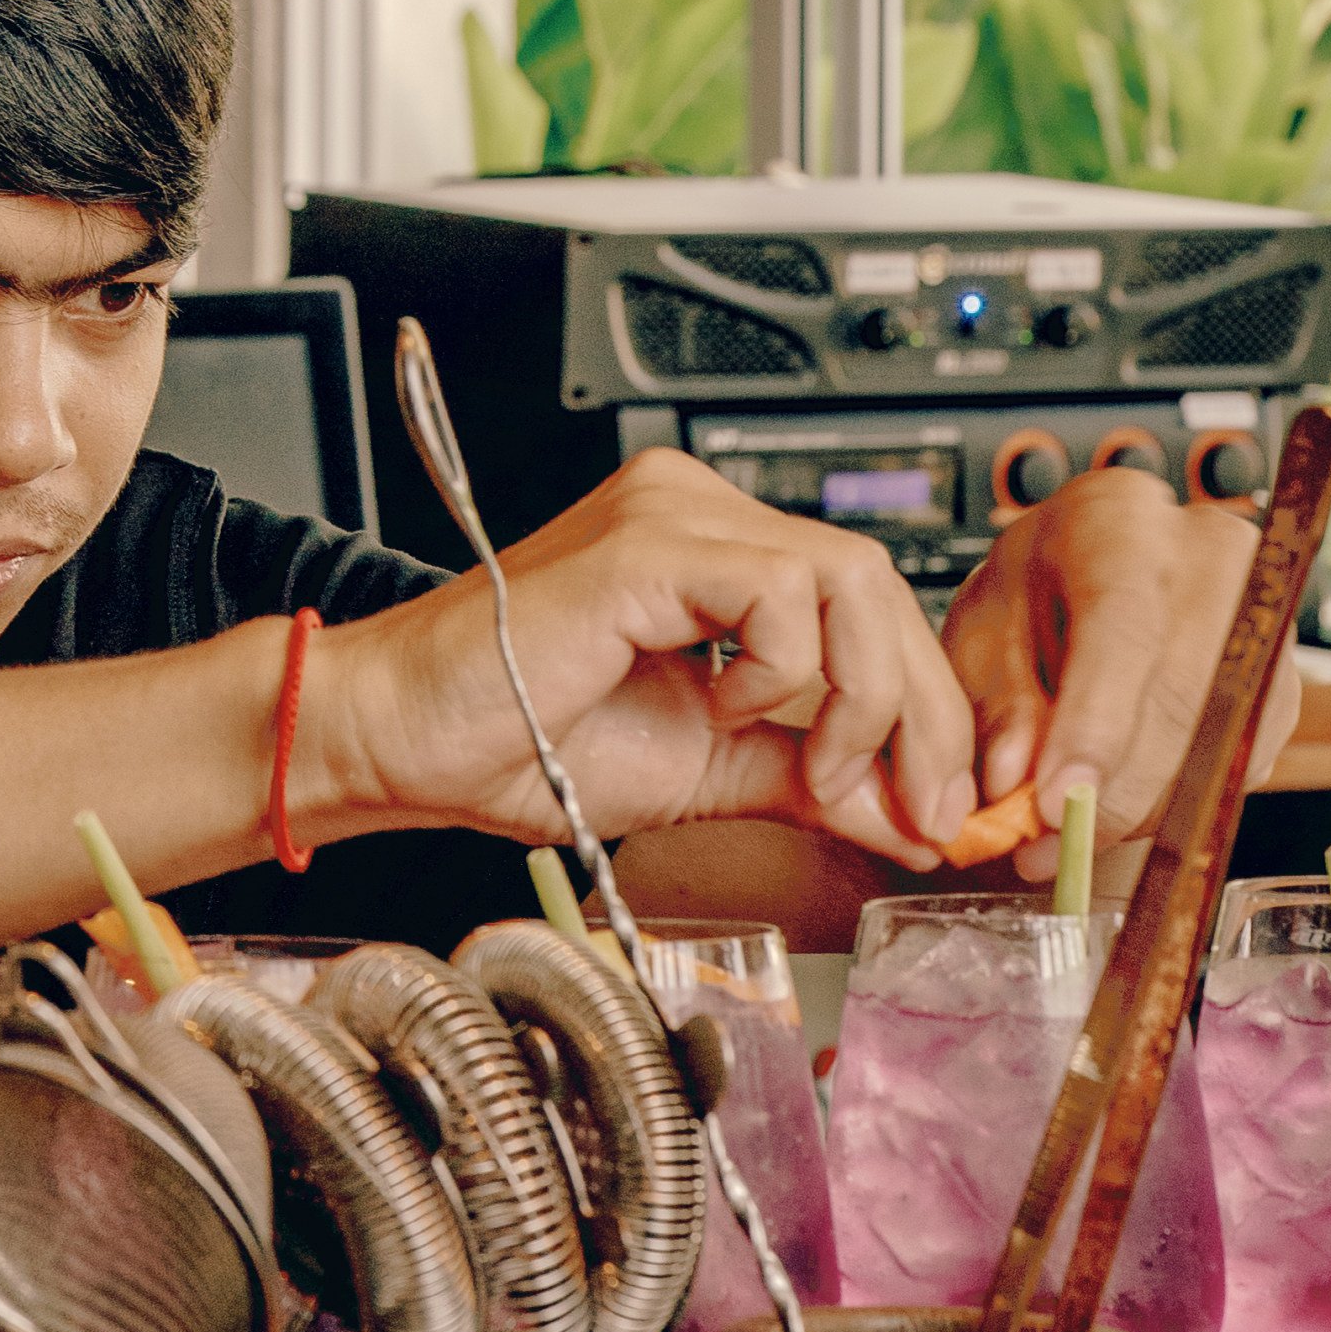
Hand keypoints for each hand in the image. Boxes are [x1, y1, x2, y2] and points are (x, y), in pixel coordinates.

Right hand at [318, 450, 976, 865]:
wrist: (398, 740)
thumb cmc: (515, 741)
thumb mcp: (709, 771)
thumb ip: (811, 781)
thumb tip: (912, 818)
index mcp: (718, 554)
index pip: (869, 607)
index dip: (925, 709)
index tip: (932, 806)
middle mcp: (701, 514)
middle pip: (881, 586)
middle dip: (923, 715)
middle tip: (918, 807)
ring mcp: (674, 517)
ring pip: (852, 578)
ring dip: (862, 697)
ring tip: (812, 769)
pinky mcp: (647, 547)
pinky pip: (784, 589)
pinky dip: (786, 672)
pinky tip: (723, 712)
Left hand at [940, 469, 1297, 877]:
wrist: (1096, 572)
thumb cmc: (1033, 596)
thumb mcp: (984, 635)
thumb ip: (998, 708)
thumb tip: (1016, 787)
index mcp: (1121, 523)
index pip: (1123, 627)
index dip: (1093, 726)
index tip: (1052, 804)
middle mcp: (1212, 557)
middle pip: (1185, 695)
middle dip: (1113, 792)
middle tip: (1044, 847)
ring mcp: (1263, 616)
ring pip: (1219, 741)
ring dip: (1142, 809)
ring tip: (1069, 836)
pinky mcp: (1282, 679)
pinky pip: (1240, 763)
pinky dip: (1178, 804)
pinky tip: (1120, 805)